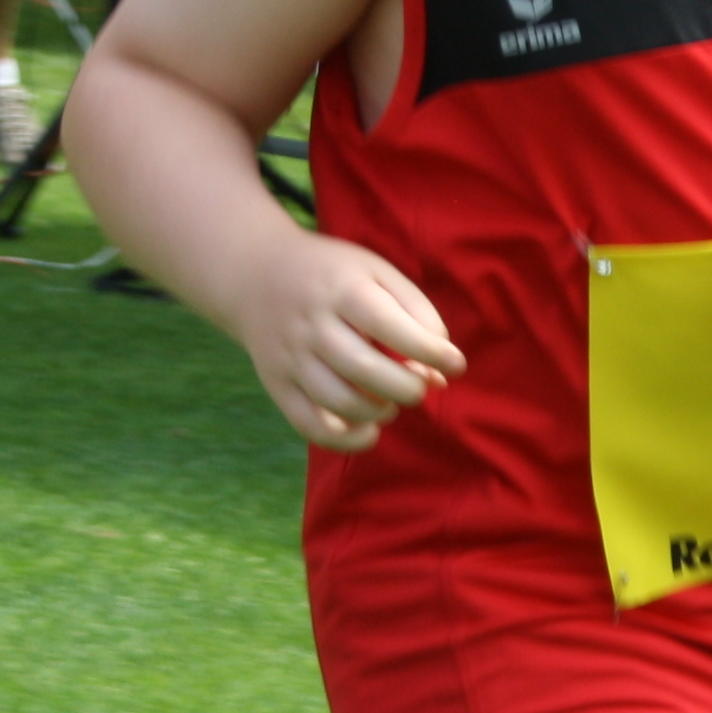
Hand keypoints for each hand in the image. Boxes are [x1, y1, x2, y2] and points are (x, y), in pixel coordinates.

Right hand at [239, 231, 463, 450]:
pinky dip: (346, 439)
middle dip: (407, 388)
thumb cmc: (336, 277)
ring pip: (338, 402)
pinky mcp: (277, 385)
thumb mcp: (378, 273)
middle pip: (364, 369)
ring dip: (380, 412)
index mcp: (343, 290)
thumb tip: (445, 369)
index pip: (391, 327)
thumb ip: (418, 313)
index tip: (455, 364)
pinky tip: (369, 429)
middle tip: (420, 385)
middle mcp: (312, 324)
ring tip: (391, 401)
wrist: (256, 275)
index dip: (430, 352)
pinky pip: (310, 425)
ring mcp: (290, 357)